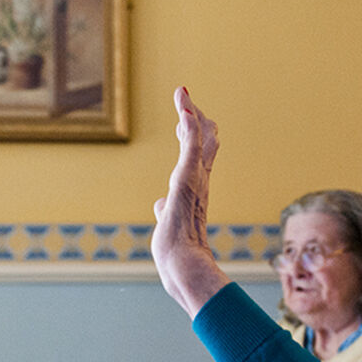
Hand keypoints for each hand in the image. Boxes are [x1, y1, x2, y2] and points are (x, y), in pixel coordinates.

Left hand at [151, 87, 230, 317]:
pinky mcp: (187, 179)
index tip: (186, 118)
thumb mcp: (168, 225)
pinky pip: (191, 145)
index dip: (194, 137)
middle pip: (202, 144)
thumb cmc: (177, 254)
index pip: (197, 158)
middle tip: (185, 99)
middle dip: (194, 120)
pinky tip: (183, 105)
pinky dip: (189, 123)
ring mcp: (195, 180)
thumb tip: (159, 204)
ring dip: (190, 114)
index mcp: (194, 193)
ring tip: (182, 95)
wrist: (182, 266)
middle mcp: (199, 184)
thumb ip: (166, 210)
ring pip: (197, 139)